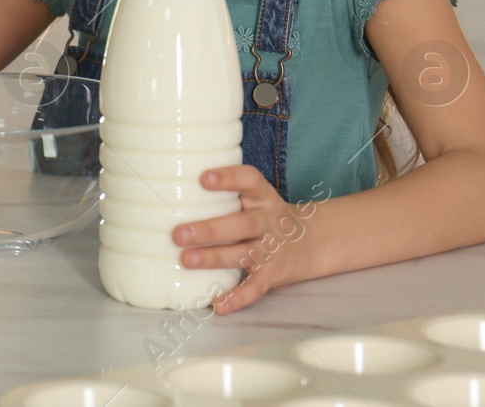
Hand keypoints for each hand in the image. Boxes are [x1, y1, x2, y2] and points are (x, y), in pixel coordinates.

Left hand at [172, 165, 318, 313]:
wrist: (312, 241)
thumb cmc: (266, 215)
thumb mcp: (255, 197)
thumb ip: (224, 194)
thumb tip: (172, 187)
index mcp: (263, 196)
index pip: (250, 180)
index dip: (229, 178)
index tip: (203, 178)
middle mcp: (268, 221)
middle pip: (243, 224)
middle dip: (210, 229)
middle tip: (179, 233)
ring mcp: (272, 249)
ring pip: (245, 254)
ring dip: (214, 258)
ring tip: (186, 260)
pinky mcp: (272, 274)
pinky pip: (255, 288)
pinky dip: (238, 297)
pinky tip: (218, 305)